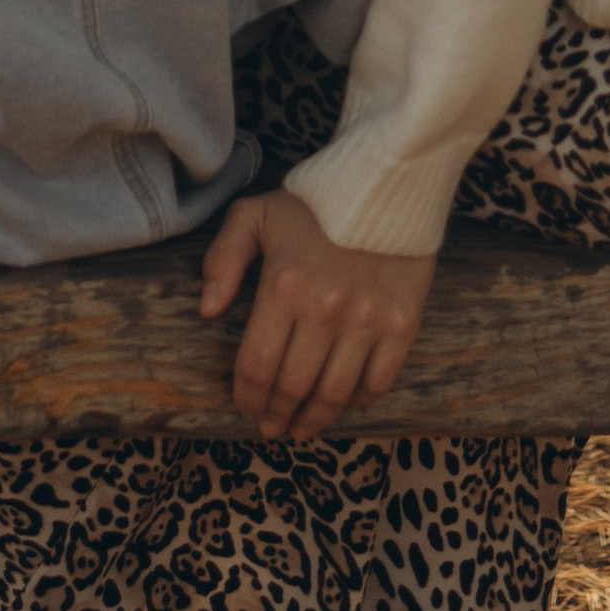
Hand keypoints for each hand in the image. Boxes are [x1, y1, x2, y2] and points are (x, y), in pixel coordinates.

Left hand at [201, 186, 435, 434]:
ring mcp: (366, 320)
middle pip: (292, 387)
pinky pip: (377, 383)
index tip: (245, 408)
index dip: (247, 397)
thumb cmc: (314, 202)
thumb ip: (223, 259)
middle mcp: (324, 309)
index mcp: (283, 285)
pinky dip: (357, 402)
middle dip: (276, 416)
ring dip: (313, 420)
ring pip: (334, 394)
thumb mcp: (256, 215)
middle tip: (271, 428)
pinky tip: (343, 402)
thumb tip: (207, 310)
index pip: (257, 365)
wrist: (386, 181)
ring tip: (301, 429)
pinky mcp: (402, 324)